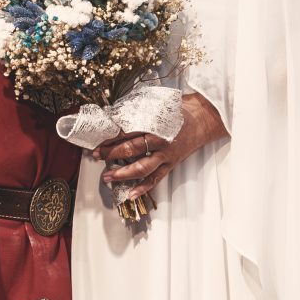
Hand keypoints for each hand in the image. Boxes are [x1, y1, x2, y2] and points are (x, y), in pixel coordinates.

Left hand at [99, 92, 225, 188]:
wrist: (203, 119)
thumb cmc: (179, 110)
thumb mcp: (158, 104)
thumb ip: (139, 111)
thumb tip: (114, 116)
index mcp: (155, 124)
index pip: (127, 132)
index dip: (111, 137)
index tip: (98, 139)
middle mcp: (159, 141)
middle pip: (131, 149)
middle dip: (111, 153)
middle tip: (96, 155)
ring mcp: (165, 155)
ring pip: (142, 168)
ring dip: (123, 174)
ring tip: (107, 177)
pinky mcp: (170, 164)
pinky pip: (155, 179)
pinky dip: (143, 188)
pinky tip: (131, 194)